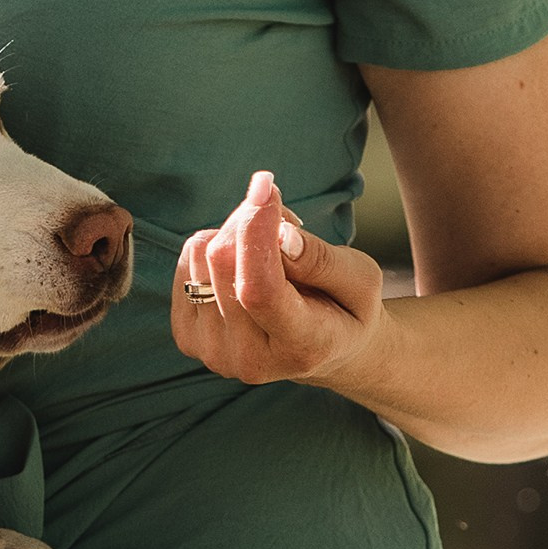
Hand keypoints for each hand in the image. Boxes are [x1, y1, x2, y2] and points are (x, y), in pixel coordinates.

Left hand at [170, 169, 384, 390]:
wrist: (323, 352)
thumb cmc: (346, 309)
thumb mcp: (359, 281)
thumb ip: (322, 259)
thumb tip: (280, 234)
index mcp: (302, 347)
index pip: (260, 291)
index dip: (257, 233)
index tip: (267, 189)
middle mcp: (251, 359)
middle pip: (224, 262)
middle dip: (251, 220)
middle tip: (283, 222)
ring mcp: (214, 352)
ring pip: (202, 253)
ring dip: (235, 233)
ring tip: (270, 254)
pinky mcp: (189, 337)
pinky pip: (188, 260)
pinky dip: (215, 248)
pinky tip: (244, 267)